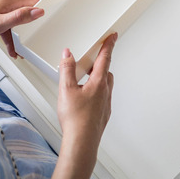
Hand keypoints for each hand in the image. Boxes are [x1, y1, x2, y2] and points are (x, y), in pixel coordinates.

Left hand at [0, 0, 43, 57]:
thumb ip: (19, 17)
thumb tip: (37, 11)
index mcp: (8, 1)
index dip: (46, 3)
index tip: (57, 8)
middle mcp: (4, 2)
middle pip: (27, 8)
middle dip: (36, 19)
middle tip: (46, 26)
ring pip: (17, 18)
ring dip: (22, 32)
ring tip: (24, 46)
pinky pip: (7, 24)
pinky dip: (11, 36)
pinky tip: (10, 48)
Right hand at [47, 34, 115, 178]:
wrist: (82, 142)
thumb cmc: (75, 119)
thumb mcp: (66, 90)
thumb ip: (67, 70)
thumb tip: (68, 54)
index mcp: (98, 82)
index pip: (105, 58)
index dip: (109, 45)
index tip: (113, 36)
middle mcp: (106, 91)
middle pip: (106, 71)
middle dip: (101, 62)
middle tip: (94, 56)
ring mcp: (106, 103)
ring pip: (105, 85)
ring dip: (98, 78)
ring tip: (86, 78)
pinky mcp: (104, 113)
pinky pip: (102, 97)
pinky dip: (96, 92)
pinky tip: (86, 98)